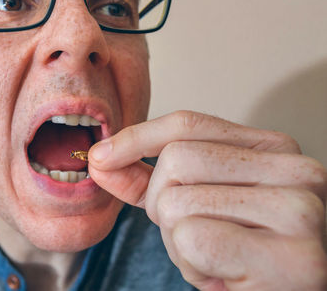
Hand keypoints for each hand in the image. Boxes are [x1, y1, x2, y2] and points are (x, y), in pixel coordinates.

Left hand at [89, 111, 326, 290]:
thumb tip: (101, 161)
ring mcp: (298, 211)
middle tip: (192, 235)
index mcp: (275, 148)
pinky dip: (192, 265)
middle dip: (161, 204)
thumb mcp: (200, 205)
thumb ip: (152, 181)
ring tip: (214, 258)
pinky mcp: (289, 256)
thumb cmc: (243, 252)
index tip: (101, 157)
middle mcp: (297, 169)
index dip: (135, 138)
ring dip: (177, 243)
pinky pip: (193, 240)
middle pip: (176, 160)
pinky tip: (224, 277)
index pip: (188, 124)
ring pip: (176, 203)